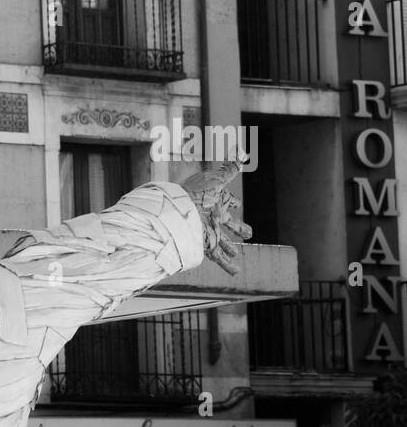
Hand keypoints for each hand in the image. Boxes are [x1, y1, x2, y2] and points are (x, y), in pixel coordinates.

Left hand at [179, 160, 252, 275]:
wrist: (178, 211)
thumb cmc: (196, 193)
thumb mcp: (216, 180)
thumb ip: (229, 169)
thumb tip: (242, 153)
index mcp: (215, 201)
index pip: (226, 201)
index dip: (233, 202)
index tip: (237, 204)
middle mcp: (212, 217)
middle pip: (227, 224)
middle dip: (238, 228)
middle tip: (248, 233)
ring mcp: (208, 231)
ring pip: (222, 242)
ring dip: (230, 248)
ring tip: (236, 254)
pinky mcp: (205, 244)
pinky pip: (218, 258)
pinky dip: (228, 266)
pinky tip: (237, 272)